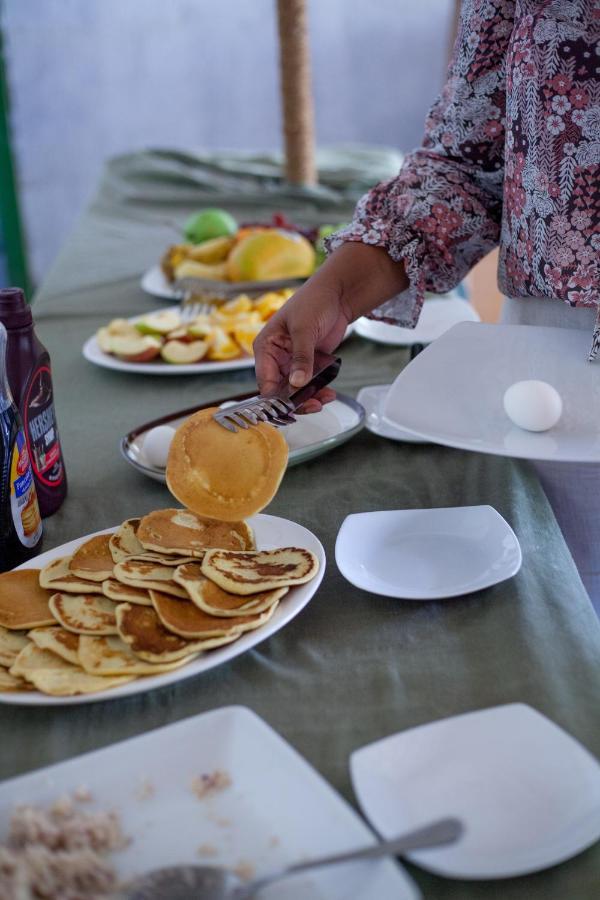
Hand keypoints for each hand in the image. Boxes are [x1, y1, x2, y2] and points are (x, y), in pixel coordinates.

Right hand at [253, 242, 408, 412]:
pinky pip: (309, 384)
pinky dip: (318, 391)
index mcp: (266, 347)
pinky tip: (329, 393)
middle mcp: (276, 357)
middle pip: (280, 390)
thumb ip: (301, 358)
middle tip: (315, 405)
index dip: (277, 398)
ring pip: (296, 390)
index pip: (265, 382)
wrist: (338, 293)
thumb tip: (297, 384)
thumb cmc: (314, 301)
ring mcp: (292, 362)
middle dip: (296, 401)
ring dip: (309, 398)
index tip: (292, 408)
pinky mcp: (308, 363)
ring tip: (325, 398)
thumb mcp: (304, 329)